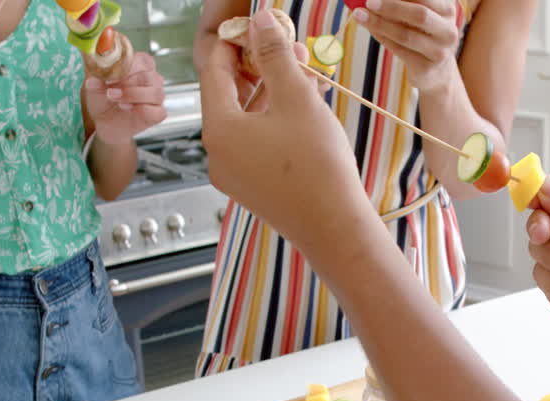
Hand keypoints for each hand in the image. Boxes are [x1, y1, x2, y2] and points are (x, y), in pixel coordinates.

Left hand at [86, 53, 168, 144]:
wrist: (103, 121)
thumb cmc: (103, 98)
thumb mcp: (96, 82)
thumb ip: (97, 72)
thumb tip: (90, 63)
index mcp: (141, 66)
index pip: (144, 61)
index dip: (129, 67)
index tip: (111, 75)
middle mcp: (152, 80)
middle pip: (149, 77)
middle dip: (128, 83)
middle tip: (109, 90)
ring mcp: (157, 97)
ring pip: (155, 93)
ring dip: (133, 95)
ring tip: (114, 98)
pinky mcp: (158, 113)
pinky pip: (157, 111)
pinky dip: (141, 109)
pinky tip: (126, 108)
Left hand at [201, 9, 370, 242]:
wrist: (335, 229)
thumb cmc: (317, 166)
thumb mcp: (296, 98)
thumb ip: (274, 55)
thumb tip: (259, 21)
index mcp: (218, 130)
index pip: (214, 73)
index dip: (233, 44)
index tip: (253, 27)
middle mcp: (217, 154)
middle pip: (228, 97)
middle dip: (257, 68)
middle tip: (285, 47)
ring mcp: (233, 175)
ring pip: (245, 120)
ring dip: (269, 93)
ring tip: (302, 73)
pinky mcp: (253, 188)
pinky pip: (255, 143)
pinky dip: (272, 120)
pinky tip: (301, 107)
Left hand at [353, 0, 460, 92]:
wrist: (437, 73)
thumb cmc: (423, 36)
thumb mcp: (421, 15)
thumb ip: (403, 4)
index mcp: (447, 10)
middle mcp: (448, 30)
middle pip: (419, 14)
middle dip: (391, 6)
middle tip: (369, 1)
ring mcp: (439, 51)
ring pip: (405, 34)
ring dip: (379, 23)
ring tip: (360, 15)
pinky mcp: (426, 68)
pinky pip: (399, 49)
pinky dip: (381, 37)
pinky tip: (370, 28)